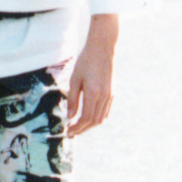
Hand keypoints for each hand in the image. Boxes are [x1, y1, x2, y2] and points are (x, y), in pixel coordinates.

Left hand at [67, 14, 117, 135]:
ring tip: (79, 126)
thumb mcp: (75, 78)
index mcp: (93, 93)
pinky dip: (97, 118)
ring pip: (101, 118)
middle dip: (83, 129)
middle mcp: (104, 97)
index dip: (77, 127)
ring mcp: (110, 95)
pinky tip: (89, 117)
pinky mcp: (112, 93)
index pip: (85, 118)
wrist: (102, 48)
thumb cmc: (86, 61)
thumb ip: (72, 99)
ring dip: (90, 125)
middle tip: (72, 132)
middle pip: (94, 121)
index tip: (68, 131)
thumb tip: (70, 116)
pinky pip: (105, 111)